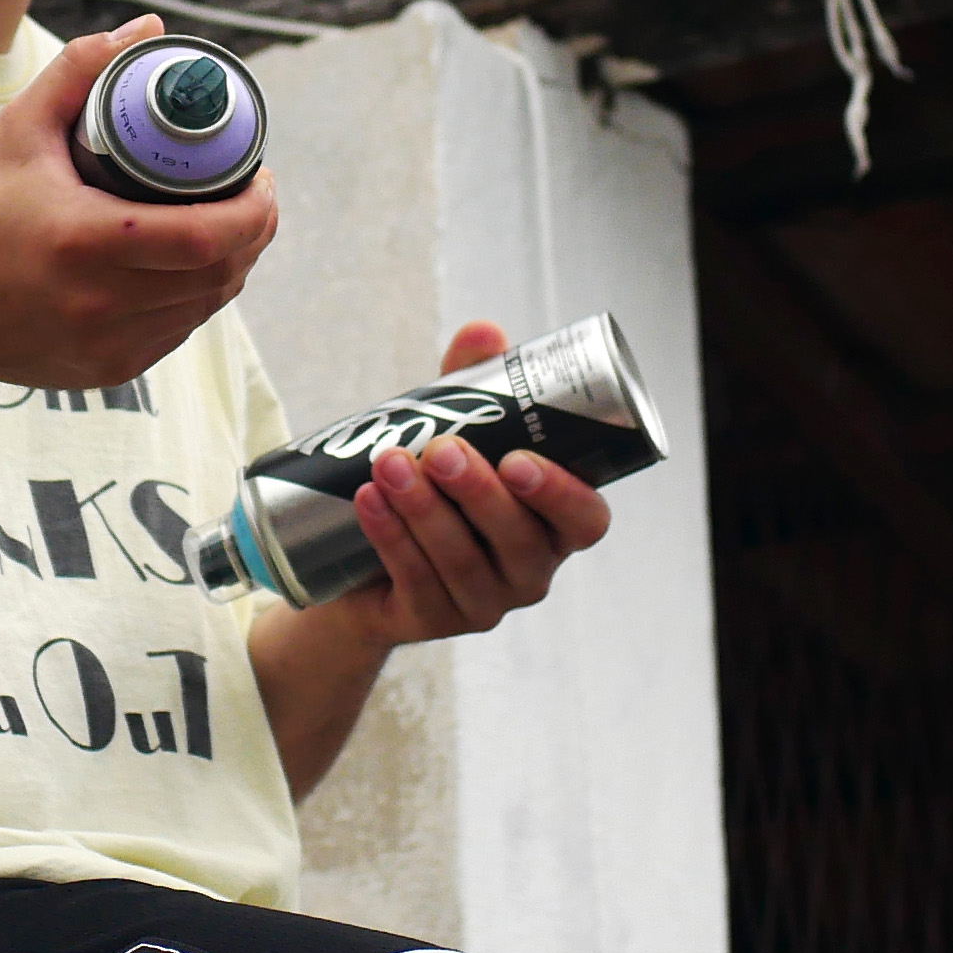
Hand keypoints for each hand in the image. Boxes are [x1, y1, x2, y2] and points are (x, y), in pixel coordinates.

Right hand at [0, 17, 279, 390]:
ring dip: (232, 266)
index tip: (261, 177)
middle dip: (254, 233)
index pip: (205, 236)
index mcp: (83, 240)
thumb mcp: (18, 129)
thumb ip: (79, 70)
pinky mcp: (111, 370)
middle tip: (252, 195)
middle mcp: (100, 302)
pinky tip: (192, 268)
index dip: (254, 211)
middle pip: (220, 273)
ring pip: (207, 306)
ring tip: (228, 225)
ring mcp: (108, 344)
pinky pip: (179, 331)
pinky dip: (196, 298)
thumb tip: (146, 29)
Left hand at [323, 321, 613, 647]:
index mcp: (555, 526)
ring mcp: (483, 603)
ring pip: (462, 562)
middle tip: (440, 448)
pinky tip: (369, 502)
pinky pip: (418, 583)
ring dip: (424, 510)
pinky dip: (391, 539)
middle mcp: (529, 571)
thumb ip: (475, 384)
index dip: (562, 495)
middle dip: (477, 493)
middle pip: (518, 541)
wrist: (367, 559)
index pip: (586, 522)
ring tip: (388, 463)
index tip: (519, 459)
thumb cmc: (435, 486)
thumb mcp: (458, 431)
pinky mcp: (434, 620)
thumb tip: (484, 331)